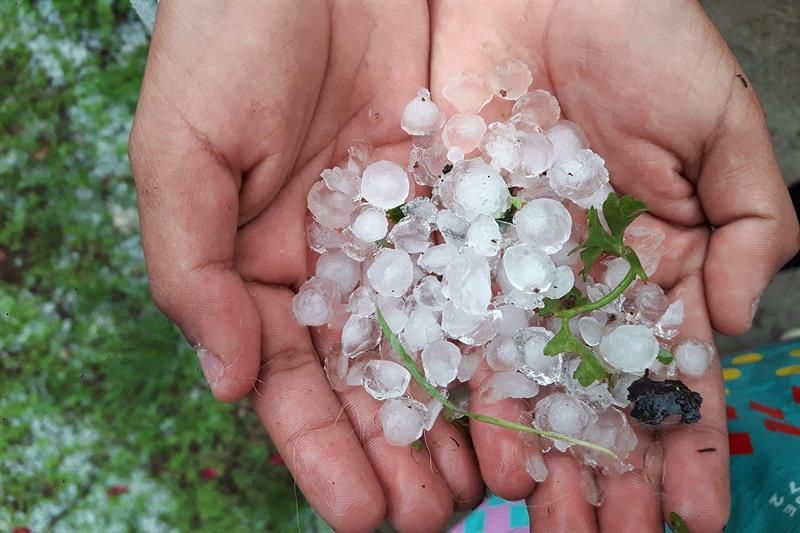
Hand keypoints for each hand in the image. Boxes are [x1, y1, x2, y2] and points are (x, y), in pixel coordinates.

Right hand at [129, 2, 482, 530]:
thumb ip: (195, 270)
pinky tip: (522, 387)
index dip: (322, 451)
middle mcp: (333, 261)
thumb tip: (227, 383)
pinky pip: (479, 271)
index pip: (291, 380)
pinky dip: (496, 332)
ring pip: (431, 339)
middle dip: (397, 452)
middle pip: (369, 376)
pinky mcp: (453, 191)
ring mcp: (398, 230)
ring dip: (455, 413)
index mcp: (261, 267)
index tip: (358, 515)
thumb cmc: (225, 42)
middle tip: (435, 518)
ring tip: (487, 484)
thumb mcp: (182, 153)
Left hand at [430, 0, 798, 530]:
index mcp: (654, 259)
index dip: (685, 440)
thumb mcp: (721, 126)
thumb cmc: (644, 40)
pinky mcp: (452, 242)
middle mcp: (582, 277)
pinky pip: (459, 325)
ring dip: (541, 451)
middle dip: (605, 468)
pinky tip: (486, 452)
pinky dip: (471, 390)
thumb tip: (729, 322)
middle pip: (594, 390)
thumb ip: (747, 224)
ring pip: (526, 376)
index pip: (672, 369)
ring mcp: (515, 266)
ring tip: (545, 521)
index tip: (696, 514)